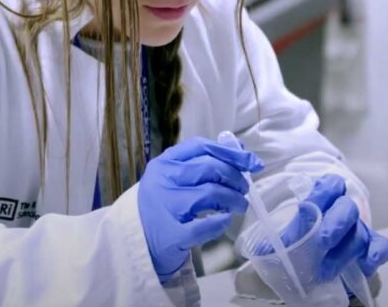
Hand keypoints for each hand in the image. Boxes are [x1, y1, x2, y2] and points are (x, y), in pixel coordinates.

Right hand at [137, 137, 263, 282]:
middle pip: (210, 168)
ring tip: (240, 205)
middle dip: (235, 178)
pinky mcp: (171, 234)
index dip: (231, 153)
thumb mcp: (174, 178)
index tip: (252, 163)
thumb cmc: (162, 204)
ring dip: (234, 199)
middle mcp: (163, 180)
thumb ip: (202, 162)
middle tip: (244, 189)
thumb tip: (240, 150)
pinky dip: (221, 222)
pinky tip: (225, 220)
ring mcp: (166, 207)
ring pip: (211, 193)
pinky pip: (205, 226)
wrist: (135, 240)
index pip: (201, 147)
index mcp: (164, 163)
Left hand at [279, 174, 387, 279]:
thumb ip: (292, 229)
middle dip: (337, 223)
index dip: (325, 191)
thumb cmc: (291, 256)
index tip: (311, 207)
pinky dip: (376, 254)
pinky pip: (381, 246)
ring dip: (344, 252)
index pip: (329, 185)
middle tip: (323, 242)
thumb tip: (304, 209)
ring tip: (325, 271)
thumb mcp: (282, 244)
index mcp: (319, 205)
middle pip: (347, 207)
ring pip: (360, 233)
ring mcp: (357, 231)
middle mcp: (340, 214)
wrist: (303, 280)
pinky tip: (366, 265)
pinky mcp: (370, 250)